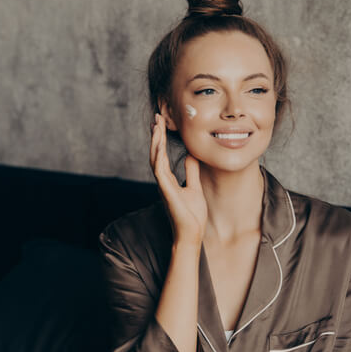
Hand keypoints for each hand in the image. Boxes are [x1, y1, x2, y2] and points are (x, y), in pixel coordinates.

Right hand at [149, 113, 206, 244]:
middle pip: (155, 153)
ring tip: (156, 125)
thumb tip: (193, 155)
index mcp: (169, 180)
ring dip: (155, 142)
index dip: (160, 139)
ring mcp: (163, 186)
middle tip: (156, 117)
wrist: (191, 234)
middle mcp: (163, 181)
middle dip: (156, 135)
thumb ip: (191, 172)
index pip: (162, 155)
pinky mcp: (167, 192)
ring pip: (155, 159)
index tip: (160, 123)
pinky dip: (159, 157)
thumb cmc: (192, 215)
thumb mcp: (195, 187)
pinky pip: (160, 171)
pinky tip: (159, 146)